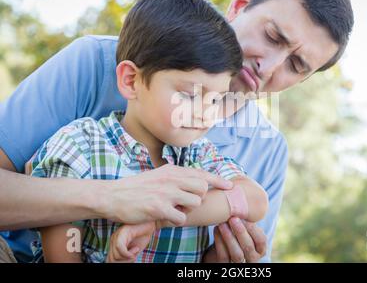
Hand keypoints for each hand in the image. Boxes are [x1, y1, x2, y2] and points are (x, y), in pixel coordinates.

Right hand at [100, 164, 233, 225]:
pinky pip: (181, 218)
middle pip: (202, 188)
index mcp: (172, 170)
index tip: (230, 186)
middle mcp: (171, 178)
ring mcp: (166, 193)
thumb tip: (195, 179)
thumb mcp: (158, 174)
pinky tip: (166, 217)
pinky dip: (177, 220)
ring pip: (195, 203)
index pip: (202, 173)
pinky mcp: (159, 208)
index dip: (218, 180)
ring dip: (187, 209)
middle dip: (198, 198)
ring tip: (173, 209)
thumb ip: (176, 176)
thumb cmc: (136, 187)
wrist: (112, 195)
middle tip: (184, 202)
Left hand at [107, 222, 155, 262]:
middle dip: (124, 261)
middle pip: (111, 259)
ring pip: (115, 255)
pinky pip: (120, 248)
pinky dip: (129, 253)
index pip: (110, 259)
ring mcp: (117, 235)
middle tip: (134, 257)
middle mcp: (113, 239)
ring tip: (136, 249)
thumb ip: (124, 256)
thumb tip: (115, 262)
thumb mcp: (132, 251)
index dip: (121, 262)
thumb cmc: (142, 237)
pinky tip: (137, 248)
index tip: (132, 258)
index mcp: (114, 244)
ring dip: (128, 257)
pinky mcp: (122, 232)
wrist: (150, 225)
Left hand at [203, 217, 266, 262]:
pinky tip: (216, 229)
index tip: (245, 217)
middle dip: (240, 232)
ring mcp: (238, 263)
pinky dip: (219, 242)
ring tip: (222, 223)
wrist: (222, 250)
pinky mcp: (224, 265)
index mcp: (260, 249)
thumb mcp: (244, 228)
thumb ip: (246, 219)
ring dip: (229, 237)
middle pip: (248, 247)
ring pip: (237, 254)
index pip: (261, 241)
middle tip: (233, 218)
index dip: (254, 229)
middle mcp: (251, 258)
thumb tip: (241, 193)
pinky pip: (223, 256)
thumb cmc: (236, 233)